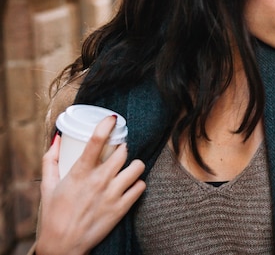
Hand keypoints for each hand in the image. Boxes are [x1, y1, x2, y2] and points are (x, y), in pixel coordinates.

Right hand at [35, 116, 145, 254]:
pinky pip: (141, 186)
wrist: (63, 246)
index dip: (107, 125)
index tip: (112, 118)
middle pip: (123, 151)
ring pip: (137, 166)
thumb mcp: (47, 186)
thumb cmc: (53, 215)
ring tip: (127, 168)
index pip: (96, 141)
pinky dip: (138, 184)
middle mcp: (99, 180)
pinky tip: (130, 185)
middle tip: (118, 152)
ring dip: (134, 165)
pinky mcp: (122, 207)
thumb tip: (56, 139)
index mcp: (80, 172)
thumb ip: (50, 161)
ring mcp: (112, 194)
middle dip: (122, 149)